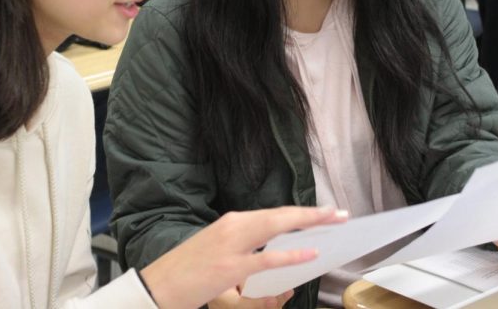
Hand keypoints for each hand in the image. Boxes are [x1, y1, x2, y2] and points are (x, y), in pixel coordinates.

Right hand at [139, 205, 346, 308]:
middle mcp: (234, 227)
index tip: (326, 212)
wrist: (158, 286)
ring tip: (331, 224)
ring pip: (276, 229)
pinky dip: (289, 254)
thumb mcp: (219, 249)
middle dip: (313, 214)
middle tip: (339, 213)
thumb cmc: (189, 270)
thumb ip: (247, 245)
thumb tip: (277, 247)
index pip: (275, 214)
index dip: (303, 213)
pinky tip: (308, 253)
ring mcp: (231, 246)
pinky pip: (266, 259)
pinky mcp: (229, 267)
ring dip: (307, 225)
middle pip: (281, 216)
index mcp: (232, 222)